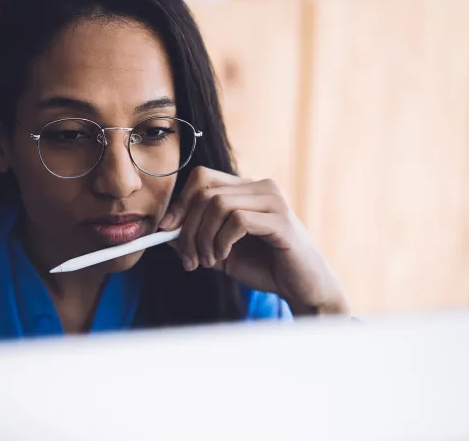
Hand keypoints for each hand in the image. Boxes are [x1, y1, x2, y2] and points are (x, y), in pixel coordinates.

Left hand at [158, 167, 348, 315]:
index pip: (202, 178)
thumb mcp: (221, 252)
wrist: (303, 289)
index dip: (181, 202)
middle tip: (189, 258)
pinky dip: (222, 240)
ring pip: (217, 204)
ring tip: (208, 261)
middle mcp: (260, 187)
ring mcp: (273, 201)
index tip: (168, 230)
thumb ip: (197, 239)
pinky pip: (237, 220)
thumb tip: (166, 229)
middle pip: (205, 192)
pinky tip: (224, 257)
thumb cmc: (266, 268)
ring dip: (204, 237)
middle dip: (188, 228)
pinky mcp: (280, 220)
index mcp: (246, 190)